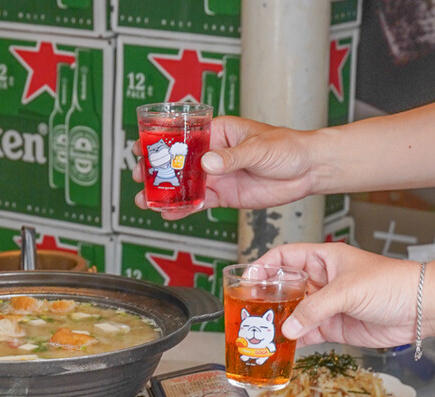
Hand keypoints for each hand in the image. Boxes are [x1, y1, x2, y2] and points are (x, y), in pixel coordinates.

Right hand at [132, 116, 317, 218]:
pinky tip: (169, 213)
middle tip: (139, 177)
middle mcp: (213, 154)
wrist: (308, 170)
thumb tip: (207, 163)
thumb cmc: (288, 147)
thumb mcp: (259, 148)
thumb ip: (232, 157)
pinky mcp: (224, 195)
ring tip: (146, 201)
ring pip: (184, 185)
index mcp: (218, 132)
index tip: (142, 148)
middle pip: (177, 162)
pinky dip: (183, 208)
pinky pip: (198, 203)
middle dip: (156, 170)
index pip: (183, 136)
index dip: (161, 143)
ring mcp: (217, 176)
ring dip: (165, 193)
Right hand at [255, 243, 420, 347]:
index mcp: (322, 259)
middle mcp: (320, 281)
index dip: (263, 267)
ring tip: (261, 332)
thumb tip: (288, 327)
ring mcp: (324, 305)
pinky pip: (305, 332)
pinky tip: (283, 345)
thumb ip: (314, 309)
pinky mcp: (331, 326)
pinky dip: (292, 340)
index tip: (248, 280)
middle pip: (282, 288)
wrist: (420, 310)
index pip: (283, 258)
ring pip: (291, 312)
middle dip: (265, 299)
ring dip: (277, 322)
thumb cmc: (393, 284)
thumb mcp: (347, 290)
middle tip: (248, 311)